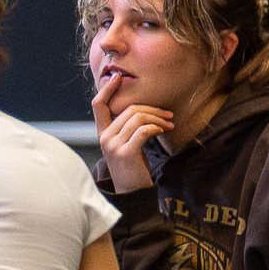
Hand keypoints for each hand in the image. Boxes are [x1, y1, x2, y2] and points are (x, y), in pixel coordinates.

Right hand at [91, 73, 170, 191]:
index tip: (119, 77)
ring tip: (170, 125)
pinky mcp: (126, 153)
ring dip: (158, 118)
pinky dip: (156, 128)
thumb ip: (128, 128)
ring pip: (138, 118)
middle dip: (153, 109)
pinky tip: (163, 131)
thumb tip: (145, 110)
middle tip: (169, 116)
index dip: (107, 89)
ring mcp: (113, 145)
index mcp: (103, 133)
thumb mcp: (127, 144)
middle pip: (129, 109)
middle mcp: (104, 137)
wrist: (132, 193)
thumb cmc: (134, 167)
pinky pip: (143, 131)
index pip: (98, 105)